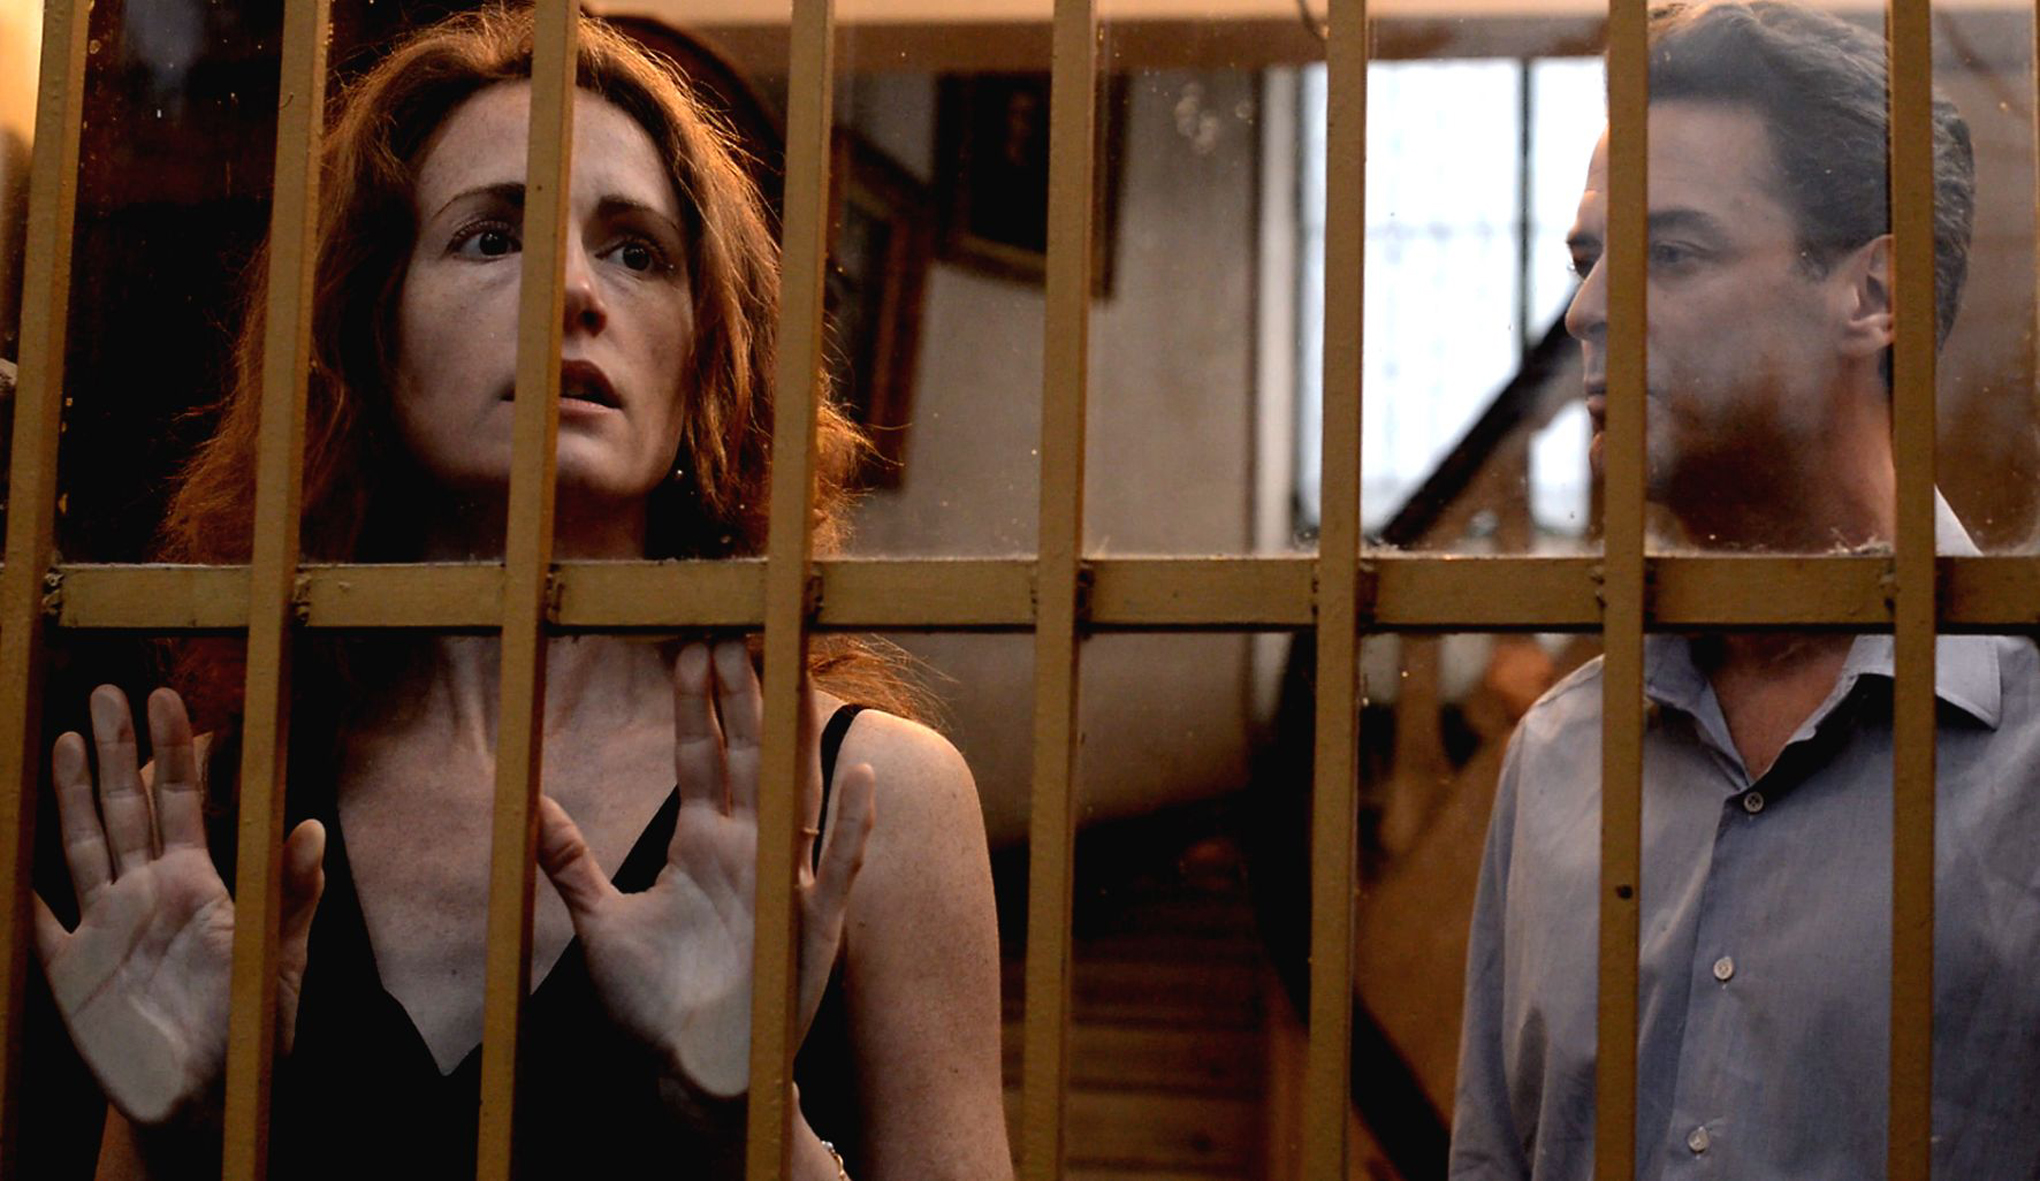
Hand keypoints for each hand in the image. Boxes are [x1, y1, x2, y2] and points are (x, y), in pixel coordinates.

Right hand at [32, 686, 325, 1125]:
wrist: (201, 1098)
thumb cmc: (249, 1028)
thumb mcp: (280, 961)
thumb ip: (291, 895)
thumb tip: (311, 827)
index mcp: (196, 883)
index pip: (184, 799)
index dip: (178, 749)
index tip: (171, 695)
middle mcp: (144, 892)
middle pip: (126, 805)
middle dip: (115, 749)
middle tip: (108, 690)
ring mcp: (102, 925)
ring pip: (80, 842)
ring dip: (70, 791)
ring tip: (62, 734)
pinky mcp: (67, 968)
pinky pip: (34, 917)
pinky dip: (16, 882)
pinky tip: (7, 835)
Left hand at [537, 640, 875, 1105]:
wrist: (695, 1074)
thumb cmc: (655, 1006)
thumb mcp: (601, 925)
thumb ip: (571, 862)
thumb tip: (532, 802)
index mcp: (701, 845)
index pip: (698, 756)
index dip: (693, 703)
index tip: (686, 646)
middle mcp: (746, 851)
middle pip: (746, 755)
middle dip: (738, 695)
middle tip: (729, 628)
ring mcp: (782, 882)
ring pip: (793, 791)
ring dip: (790, 735)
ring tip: (789, 673)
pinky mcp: (814, 926)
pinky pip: (837, 868)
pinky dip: (849, 826)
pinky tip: (858, 780)